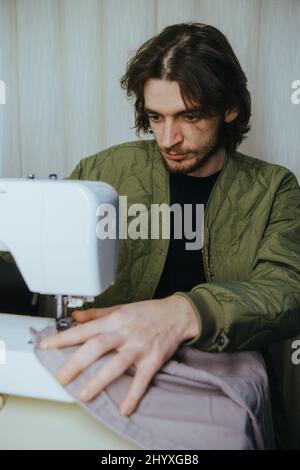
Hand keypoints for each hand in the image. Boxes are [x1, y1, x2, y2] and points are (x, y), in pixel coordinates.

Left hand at [40, 295, 198, 415]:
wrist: (177, 314)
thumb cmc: (147, 312)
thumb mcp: (121, 307)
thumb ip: (97, 313)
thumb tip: (75, 316)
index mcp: (115, 319)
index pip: (85, 329)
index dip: (64, 338)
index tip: (47, 346)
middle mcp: (125, 332)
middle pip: (98, 346)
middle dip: (77, 362)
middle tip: (62, 377)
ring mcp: (139, 346)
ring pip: (117, 363)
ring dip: (100, 380)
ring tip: (85, 394)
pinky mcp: (154, 358)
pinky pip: (142, 378)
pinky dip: (134, 394)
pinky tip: (124, 407)